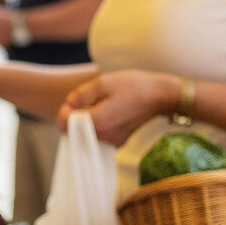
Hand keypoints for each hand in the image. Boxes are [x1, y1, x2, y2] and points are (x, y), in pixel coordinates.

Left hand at [58, 70, 178, 144]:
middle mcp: (103, 137)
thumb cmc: (133, 86)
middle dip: (72, 119)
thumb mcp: (103, 83)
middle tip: (81, 103)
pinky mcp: (120, 141)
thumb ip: (81, 95)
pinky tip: (104, 114)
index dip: (64, 113)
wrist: (161, 96)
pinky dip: (96, 128)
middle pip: (74, 133)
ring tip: (94, 107)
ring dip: (84, 124)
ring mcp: (112, 141)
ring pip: (86, 136)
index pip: (65, 125)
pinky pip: (99, 138)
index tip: (71, 102)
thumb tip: (68, 104)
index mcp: (97, 122)